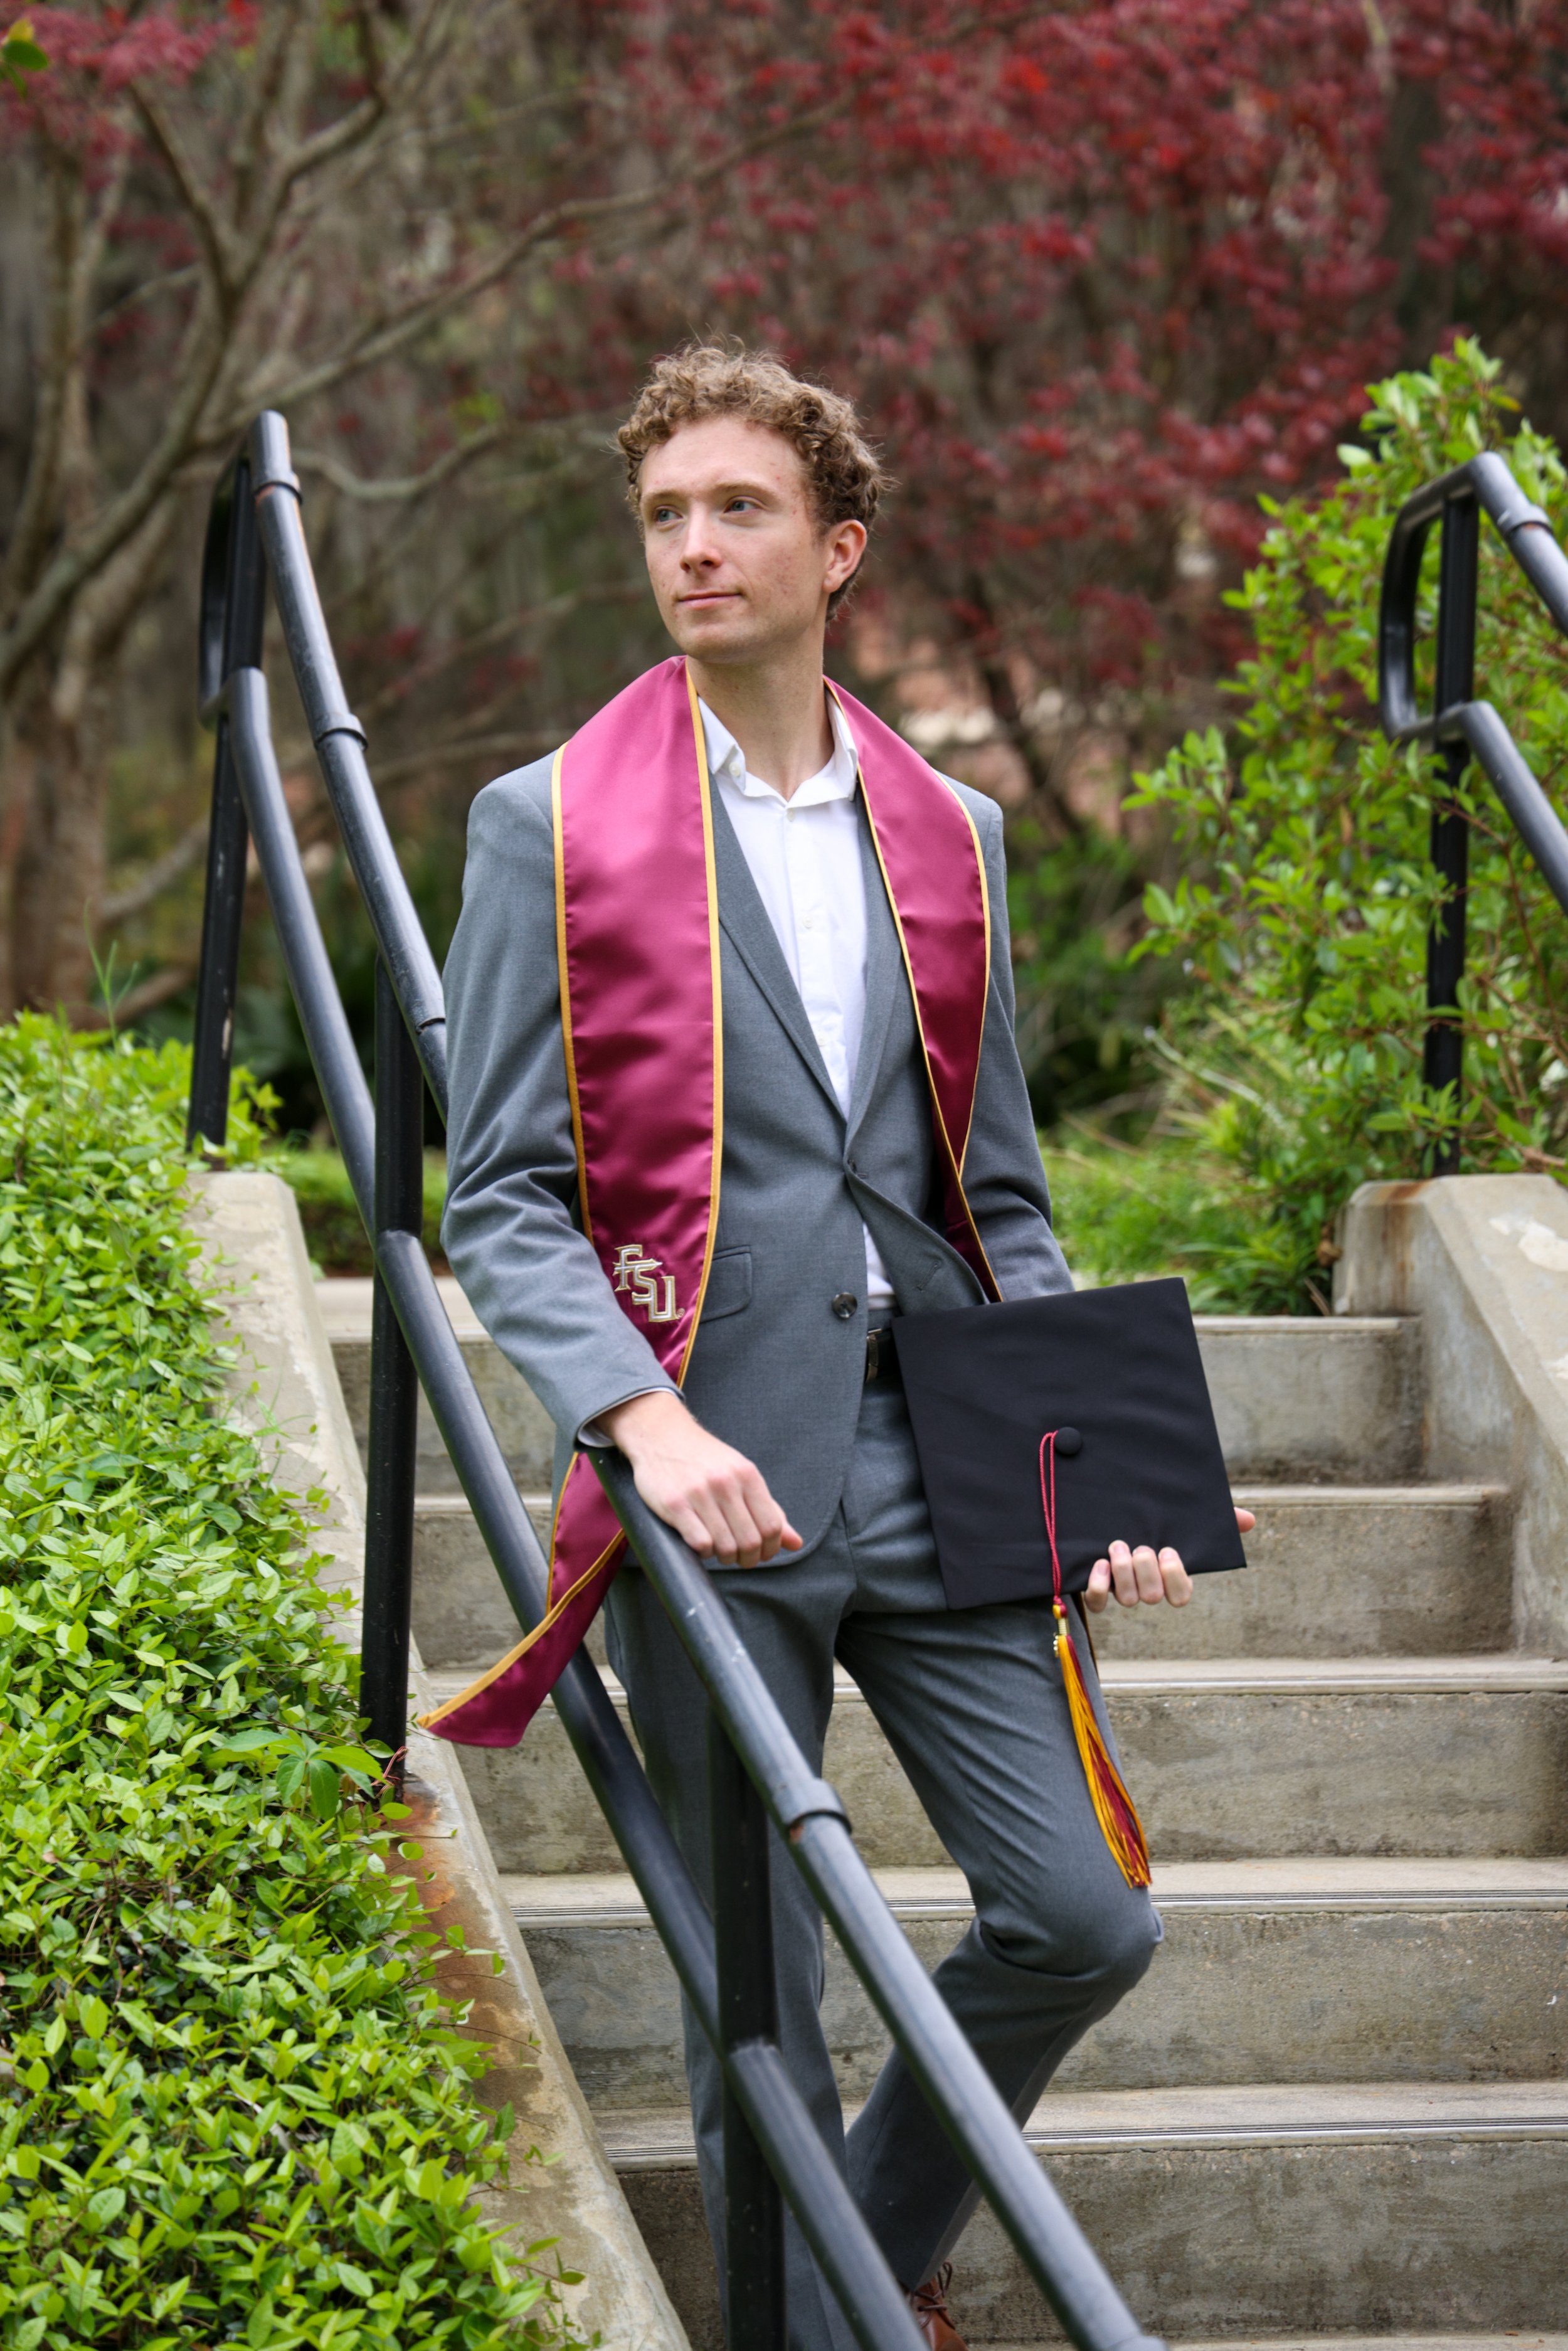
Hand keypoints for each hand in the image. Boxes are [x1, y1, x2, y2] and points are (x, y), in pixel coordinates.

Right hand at [600, 1390, 802, 1568]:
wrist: (661, 1435)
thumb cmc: (706, 1460)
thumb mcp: (742, 1476)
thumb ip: (769, 1510)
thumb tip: (796, 1543)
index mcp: (747, 1475)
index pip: (772, 1527)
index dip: (770, 1549)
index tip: (761, 1554)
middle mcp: (726, 1483)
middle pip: (750, 1541)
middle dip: (747, 1558)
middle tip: (738, 1557)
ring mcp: (699, 1493)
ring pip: (725, 1547)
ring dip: (725, 1557)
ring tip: (719, 1549)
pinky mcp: (675, 1504)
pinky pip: (700, 1543)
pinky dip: (704, 1552)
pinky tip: (700, 1543)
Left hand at [1083, 1504, 1255, 1614]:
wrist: (1107, 1513)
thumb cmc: (1155, 1520)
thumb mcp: (1184, 1516)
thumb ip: (1219, 1517)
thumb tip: (1248, 1520)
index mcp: (1169, 1575)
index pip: (1181, 1596)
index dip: (1175, 1579)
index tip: (1168, 1552)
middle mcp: (1147, 1587)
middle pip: (1153, 1596)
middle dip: (1147, 1571)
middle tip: (1141, 1548)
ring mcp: (1122, 1590)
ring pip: (1129, 1599)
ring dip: (1124, 1573)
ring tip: (1118, 1546)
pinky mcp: (1096, 1589)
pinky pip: (1098, 1603)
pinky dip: (1099, 1587)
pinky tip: (1101, 1564)